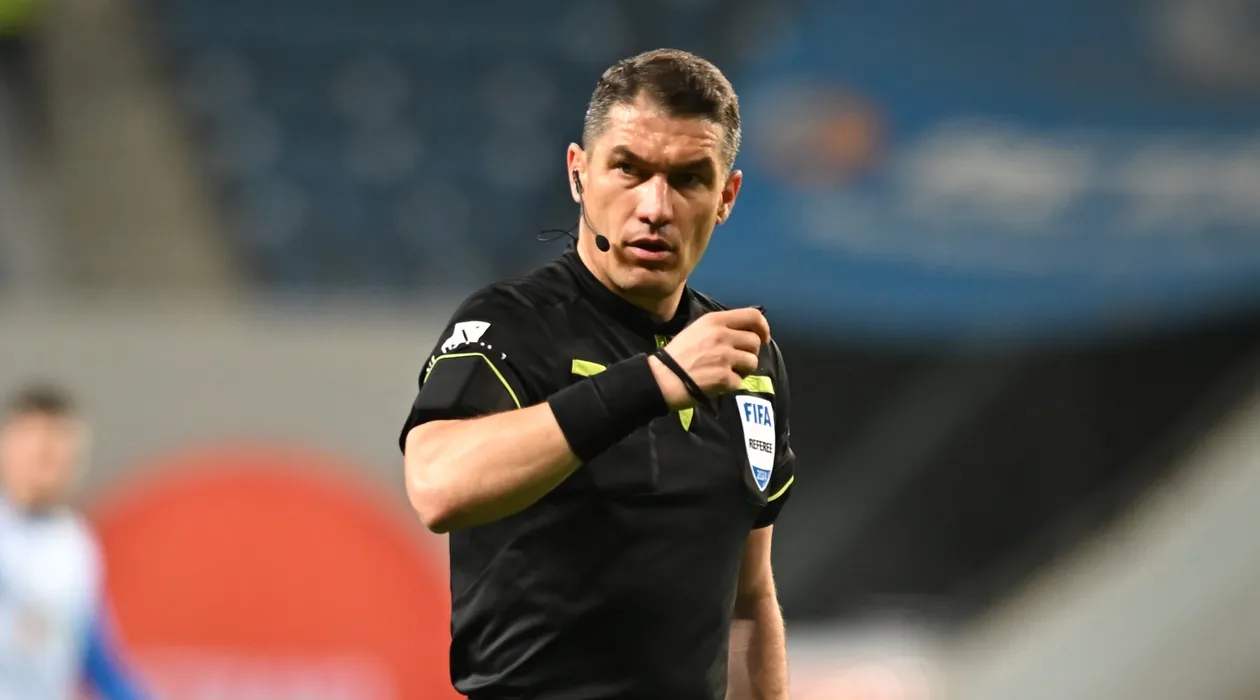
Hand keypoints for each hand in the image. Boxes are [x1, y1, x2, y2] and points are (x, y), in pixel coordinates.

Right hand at [648, 308, 769, 410]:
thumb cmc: (679, 354)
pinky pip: (740, 381)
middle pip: (755, 341)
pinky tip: (716, 382)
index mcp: (715, 321)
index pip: (753, 316)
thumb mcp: (697, 330)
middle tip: (736, 360)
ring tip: (726, 371)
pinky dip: (731, 384)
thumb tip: (747, 332)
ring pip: (753, 361)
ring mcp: (725, 356)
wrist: (663, 378)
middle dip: (750, 352)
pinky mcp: (725, 377)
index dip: (763, 327)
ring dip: (743, 369)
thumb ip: (721, 328)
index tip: (763, 337)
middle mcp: (722, 335)